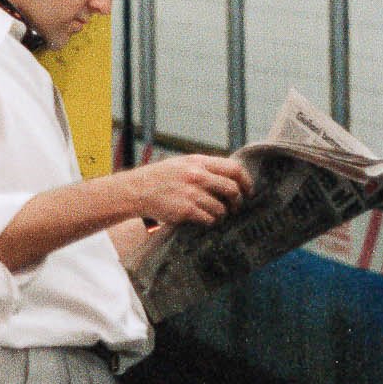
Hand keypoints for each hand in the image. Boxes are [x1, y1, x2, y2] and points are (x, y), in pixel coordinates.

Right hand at [128, 154, 250, 228]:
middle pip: (232, 189)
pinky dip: (209, 221)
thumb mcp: (181, 164)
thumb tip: (231, 176)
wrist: (134, 191)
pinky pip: (209, 219)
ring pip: (221, 208)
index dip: (246, 181)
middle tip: (235, 207)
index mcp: (198, 162)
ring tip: (215, 215)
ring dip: (221, 214)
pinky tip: (203, 219)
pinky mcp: (185, 210)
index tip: (247, 191)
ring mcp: (191, 193)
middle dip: (237, 201)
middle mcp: (196, 176)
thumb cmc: (158, 178)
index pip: (234, 169)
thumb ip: (204, 168)